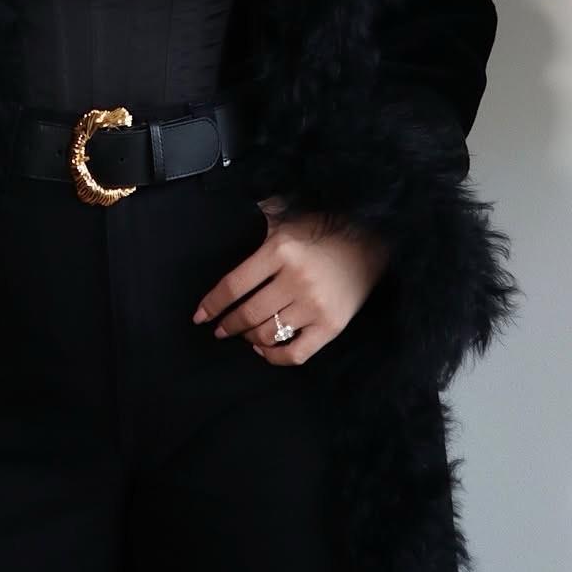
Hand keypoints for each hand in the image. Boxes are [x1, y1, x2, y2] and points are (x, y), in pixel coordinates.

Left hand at [191, 202, 390, 365]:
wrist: (372, 242)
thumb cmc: (324, 229)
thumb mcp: (288, 217)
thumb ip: (258, 217)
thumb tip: (226, 214)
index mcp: (280, 250)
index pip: (234, 285)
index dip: (212, 304)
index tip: (200, 316)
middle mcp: (296, 279)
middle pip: (248, 314)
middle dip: (228, 325)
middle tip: (220, 328)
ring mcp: (315, 305)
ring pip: (267, 333)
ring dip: (249, 338)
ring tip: (244, 334)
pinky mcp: (332, 326)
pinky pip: (295, 353)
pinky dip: (274, 357)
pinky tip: (264, 350)